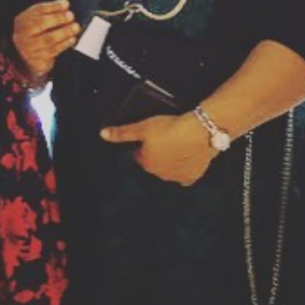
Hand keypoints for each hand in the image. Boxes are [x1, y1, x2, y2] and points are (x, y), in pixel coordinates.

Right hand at [12, 1, 79, 87]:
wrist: (22, 55)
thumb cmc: (33, 33)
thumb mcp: (35, 19)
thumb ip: (49, 11)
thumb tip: (64, 4)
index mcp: (24, 21)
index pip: (38, 10)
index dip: (53, 6)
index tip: (65, 4)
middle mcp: (25, 34)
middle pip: (41, 24)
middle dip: (58, 19)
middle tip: (70, 16)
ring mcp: (30, 48)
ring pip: (48, 39)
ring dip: (64, 32)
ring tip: (75, 27)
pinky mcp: (39, 60)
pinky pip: (54, 51)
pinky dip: (64, 44)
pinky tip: (71, 39)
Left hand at [100, 113, 216, 185]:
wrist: (200, 131)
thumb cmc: (171, 128)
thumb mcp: (142, 127)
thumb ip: (122, 133)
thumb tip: (103, 134)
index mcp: (147, 163)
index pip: (140, 156)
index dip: (144, 145)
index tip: (152, 136)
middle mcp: (161, 174)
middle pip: (155, 163)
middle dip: (157, 153)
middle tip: (165, 138)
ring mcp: (177, 177)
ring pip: (169, 169)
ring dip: (170, 160)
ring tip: (176, 144)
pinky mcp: (192, 176)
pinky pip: (185, 174)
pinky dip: (185, 167)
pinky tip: (186, 156)